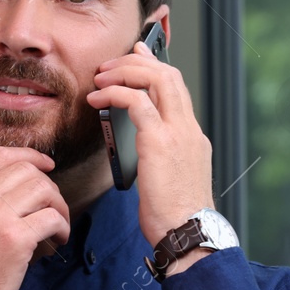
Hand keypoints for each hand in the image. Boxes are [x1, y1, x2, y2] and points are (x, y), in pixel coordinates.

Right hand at [0, 147, 69, 289]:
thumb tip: (7, 188)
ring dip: (59, 206)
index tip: (46, 165)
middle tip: (53, 207)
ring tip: (58, 226)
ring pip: (43, 189)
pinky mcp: (15, 239)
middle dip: (48, 186)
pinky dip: (62, 227)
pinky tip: (59, 240)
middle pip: (26, 171)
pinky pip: (52, 218)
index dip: (29, 156)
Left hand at [89, 40, 214, 248]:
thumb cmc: (176, 217)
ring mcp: (178, 132)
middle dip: (136, 62)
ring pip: (156, 79)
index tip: (136, 55)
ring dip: (124, 71)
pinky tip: (97, 99)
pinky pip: (136, 102)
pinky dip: (114, 93)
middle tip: (110, 64)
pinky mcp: (160, 142)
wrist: (189, 234)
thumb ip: (161, 157)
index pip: (176, 88)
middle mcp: (189, 129)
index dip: (154, 67)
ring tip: (101, 78)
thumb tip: (143, 150)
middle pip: (168, 75)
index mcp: (192, 137)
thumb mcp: (172, 179)